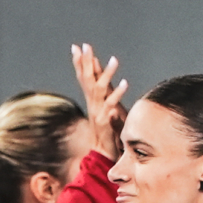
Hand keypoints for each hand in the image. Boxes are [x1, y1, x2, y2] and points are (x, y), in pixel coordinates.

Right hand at [71, 43, 126, 158]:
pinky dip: (118, 94)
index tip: (77, 47)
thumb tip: (105, 87)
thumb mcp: (106, 114)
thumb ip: (106, 100)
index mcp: (92, 101)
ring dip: (107, 74)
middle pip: (86, 80)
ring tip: (115, 59)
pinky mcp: (106, 121)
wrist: (102, 156)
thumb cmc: (107, 135)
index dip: (80, 63)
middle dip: (85, 62)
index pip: (84, 78)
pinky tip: (126, 83)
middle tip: (85, 46)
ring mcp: (98, 112)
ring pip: (100, 89)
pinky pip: (111, 105)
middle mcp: (93, 105)